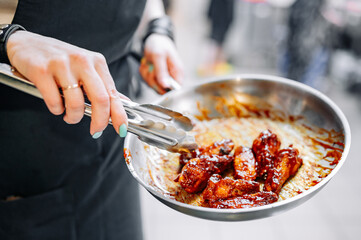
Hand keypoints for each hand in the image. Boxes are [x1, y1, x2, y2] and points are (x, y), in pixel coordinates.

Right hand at [6, 31, 127, 137]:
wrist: (26, 44)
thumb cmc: (59, 59)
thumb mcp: (86, 68)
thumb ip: (103, 86)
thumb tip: (124, 103)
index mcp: (97, 62)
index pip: (112, 93)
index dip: (119, 115)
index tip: (121, 129)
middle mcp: (82, 61)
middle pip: (100, 99)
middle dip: (100, 121)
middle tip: (96, 130)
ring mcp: (62, 65)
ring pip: (76, 103)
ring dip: (74, 117)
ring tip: (69, 116)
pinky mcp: (42, 71)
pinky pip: (54, 102)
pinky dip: (56, 110)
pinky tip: (56, 106)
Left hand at [139, 34, 183, 93]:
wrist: (153, 40)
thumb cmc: (159, 45)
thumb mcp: (159, 56)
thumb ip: (162, 72)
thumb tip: (165, 86)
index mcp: (178, 72)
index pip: (175, 89)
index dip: (165, 87)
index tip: (157, 77)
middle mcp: (172, 77)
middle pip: (161, 89)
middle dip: (152, 78)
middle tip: (152, 65)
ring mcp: (164, 78)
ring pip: (152, 85)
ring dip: (147, 73)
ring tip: (150, 63)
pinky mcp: (156, 78)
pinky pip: (147, 80)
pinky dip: (145, 72)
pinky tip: (148, 64)